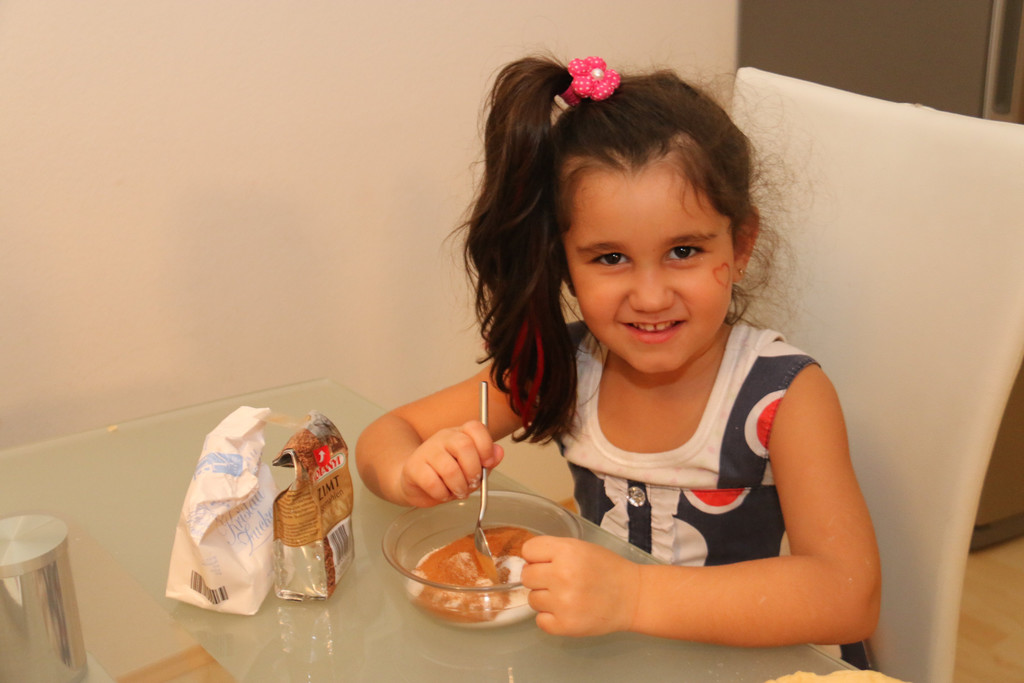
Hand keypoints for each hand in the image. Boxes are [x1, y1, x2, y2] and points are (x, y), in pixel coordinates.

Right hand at [398, 421, 502, 506]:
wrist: (417, 481)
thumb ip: (488, 460)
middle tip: (472, 483)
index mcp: (460, 433)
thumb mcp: (472, 466)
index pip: (475, 428)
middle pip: (464, 446)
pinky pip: (432, 483)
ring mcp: (427, 450)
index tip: (487, 463)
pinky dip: (442, 494)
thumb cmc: (447, 474)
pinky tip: (443, 493)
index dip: (485, 446)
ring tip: (458, 491)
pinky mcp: (414, 467)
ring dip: (458, 487)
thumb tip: (499, 452)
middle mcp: (443, 437)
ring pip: (449, 469)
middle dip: (473, 471)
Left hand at [520, 536, 640, 635]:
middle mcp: (562, 575)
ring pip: (532, 599)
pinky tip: (567, 611)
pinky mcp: (565, 625)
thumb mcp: (581, 547)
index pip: (528, 550)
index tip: (548, 562)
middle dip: (539, 578)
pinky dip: (551, 618)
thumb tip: (527, 562)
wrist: (632, 597)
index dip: (536, 556)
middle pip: (526, 576)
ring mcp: (563, 603)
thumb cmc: (607, 569)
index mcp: (566, 551)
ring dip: (546, 599)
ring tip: (567, 596)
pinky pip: (540, 621)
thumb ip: (553, 551)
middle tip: (558, 581)